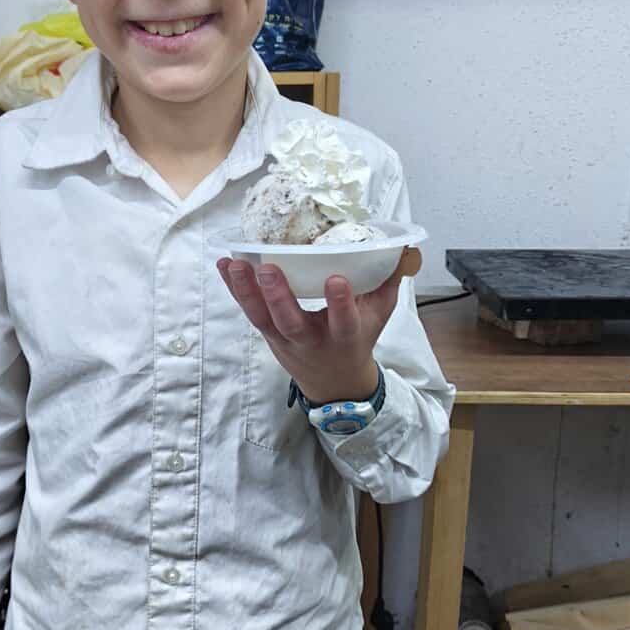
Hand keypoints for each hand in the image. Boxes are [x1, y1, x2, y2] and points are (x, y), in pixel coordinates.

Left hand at [216, 247, 421, 404]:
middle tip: (269, 269)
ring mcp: (285, 339)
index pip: (344, 323)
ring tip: (235, 263)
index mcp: (345, 337)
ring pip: (262, 319)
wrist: (333, 382)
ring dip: (247, 291)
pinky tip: (224, 265)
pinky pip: (249, 312)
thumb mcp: (380, 315)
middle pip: (291, 323)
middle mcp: (312, 340)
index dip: (340, 304)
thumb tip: (405, 247)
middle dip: (279, 298)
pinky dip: (235, 290)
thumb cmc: (358, 340)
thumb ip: (389, 281)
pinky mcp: (267, 334)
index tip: (336, 280)